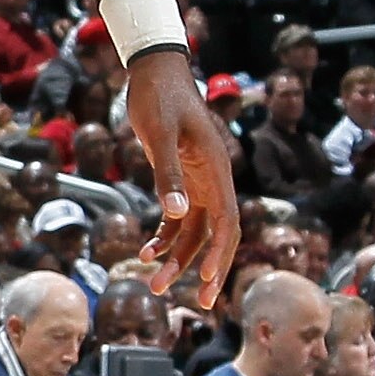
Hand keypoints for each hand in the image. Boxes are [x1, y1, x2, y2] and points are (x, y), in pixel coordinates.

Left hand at [125, 51, 239, 307]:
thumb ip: (167, 175)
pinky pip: (178, 218)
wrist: (153, 73)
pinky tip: (146, 253)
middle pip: (217, 234)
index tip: (207, 281)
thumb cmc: (159, 100)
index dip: (220, 255)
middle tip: (196, 302)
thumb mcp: (160, 136)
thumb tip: (176, 214)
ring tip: (155, 284)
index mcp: (217, 171)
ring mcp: (198, 181)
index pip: (228, 223)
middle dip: (206, 268)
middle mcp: (213, 180)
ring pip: (195, 231)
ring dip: (178, 258)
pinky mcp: (181, 179)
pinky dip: (165, 237)